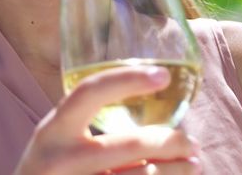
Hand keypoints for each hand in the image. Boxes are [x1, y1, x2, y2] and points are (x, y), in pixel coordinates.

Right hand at [13, 66, 200, 174]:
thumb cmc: (48, 171)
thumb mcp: (52, 143)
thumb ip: (81, 126)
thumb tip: (147, 110)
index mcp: (51, 131)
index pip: (89, 93)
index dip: (127, 79)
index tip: (162, 75)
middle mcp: (61, 160)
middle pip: (130, 145)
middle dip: (171, 141)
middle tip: (192, 141)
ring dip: (177, 170)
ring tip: (193, 164)